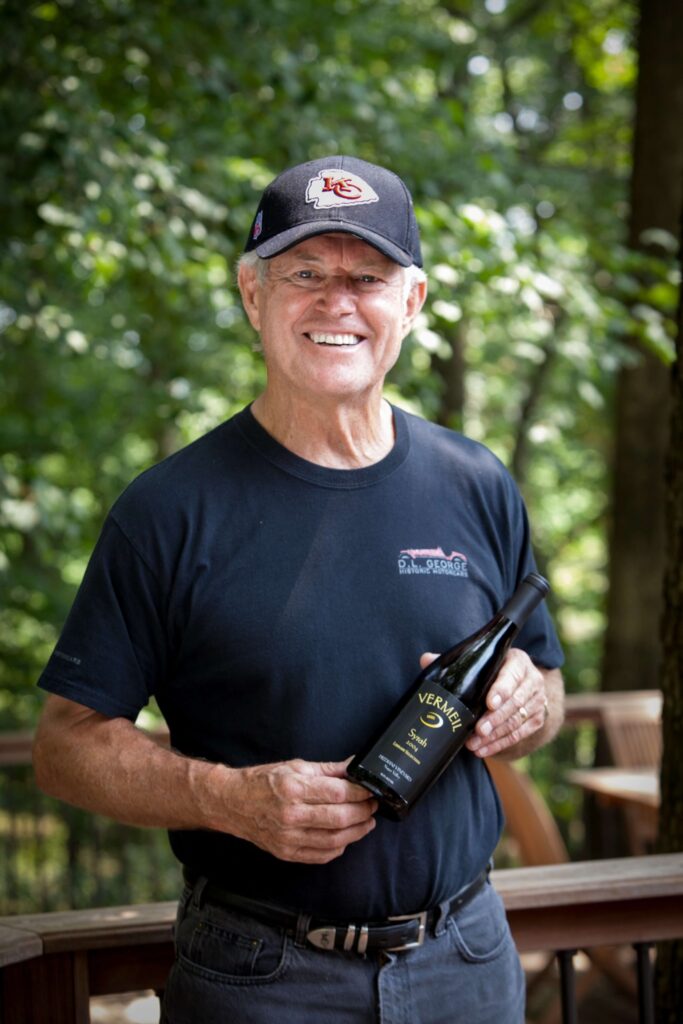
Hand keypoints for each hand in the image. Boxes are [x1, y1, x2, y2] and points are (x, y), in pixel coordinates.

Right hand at [215, 758, 376, 864]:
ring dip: (357, 832)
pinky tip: (346, 837)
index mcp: (294, 789)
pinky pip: (321, 855)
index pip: (338, 793)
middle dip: (363, 812)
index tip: (371, 790)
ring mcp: (289, 838)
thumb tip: (354, 766)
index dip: (360, 793)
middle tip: (373, 806)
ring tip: (366, 822)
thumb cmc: (263, 782)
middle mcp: (291, 815)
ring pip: (334, 840)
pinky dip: (339, 847)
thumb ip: (329, 769)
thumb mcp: (296, 766)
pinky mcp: (287, 853)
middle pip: (340, 818)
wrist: (233, 803)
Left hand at [419, 648, 551, 757]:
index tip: (488, 703)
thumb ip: (455, 663)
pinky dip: (500, 743)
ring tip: (474, 744)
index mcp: (518, 661)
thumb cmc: (492, 670)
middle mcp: (532, 679)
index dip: (501, 690)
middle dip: (494, 718)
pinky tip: (483, 750)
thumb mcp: (480, 663)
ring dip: (494, 735)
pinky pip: (520, 734)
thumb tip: (425, 659)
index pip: (511, 675)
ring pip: (517, 720)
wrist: (520, 683)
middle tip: (477, 730)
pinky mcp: (537, 718)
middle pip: (515, 702)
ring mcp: (537, 700)